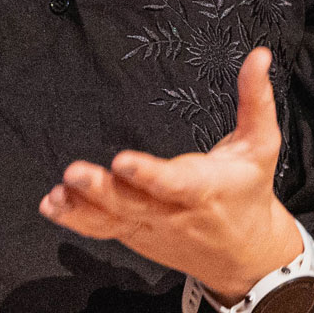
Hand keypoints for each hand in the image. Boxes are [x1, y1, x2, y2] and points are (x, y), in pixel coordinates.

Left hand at [41, 48, 303, 301]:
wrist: (246, 257)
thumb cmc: (249, 193)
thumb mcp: (261, 146)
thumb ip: (255, 100)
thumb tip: (259, 55)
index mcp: (206, 190)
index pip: (175, 184)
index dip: (149, 175)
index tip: (122, 161)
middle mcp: (175, 213)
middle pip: (134, 203)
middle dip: (103, 191)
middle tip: (74, 173)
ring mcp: (151, 228)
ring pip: (113, 220)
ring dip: (83, 207)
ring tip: (57, 194)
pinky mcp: (135, 235)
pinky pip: (103, 230)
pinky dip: (77, 219)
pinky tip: (52, 206)